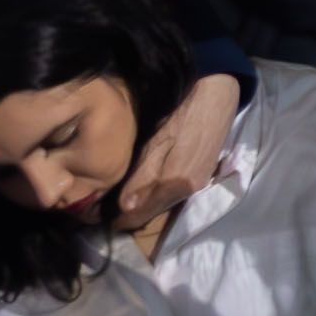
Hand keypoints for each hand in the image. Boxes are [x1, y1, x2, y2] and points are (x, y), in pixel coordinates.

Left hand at [114, 68, 241, 224]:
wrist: (216, 96)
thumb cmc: (181, 114)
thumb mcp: (155, 143)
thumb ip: (141, 177)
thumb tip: (125, 208)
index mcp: (175, 184)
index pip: (140, 216)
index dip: (119, 220)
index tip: (99, 215)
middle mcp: (188, 191)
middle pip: (152, 212)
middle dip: (130, 212)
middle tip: (107, 203)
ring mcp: (199, 184)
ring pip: (163, 203)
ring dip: (145, 202)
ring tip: (125, 192)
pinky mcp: (203, 175)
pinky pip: (174, 194)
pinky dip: (158, 193)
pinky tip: (148, 181)